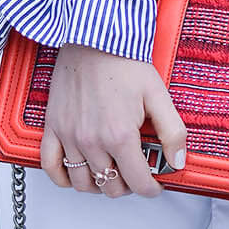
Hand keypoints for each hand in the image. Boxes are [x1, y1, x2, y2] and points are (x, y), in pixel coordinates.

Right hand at [39, 44, 186, 197]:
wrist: (94, 39)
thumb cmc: (124, 63)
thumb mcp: (158, 96)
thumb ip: (172, 132)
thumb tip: (177, 162)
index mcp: (120, 135)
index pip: (138, 183)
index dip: (151, 189)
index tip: (155, 185)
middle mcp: (92, 141)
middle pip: (110, 187)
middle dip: (127, 185)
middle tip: (135, 172)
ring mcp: (69, 136)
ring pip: (83, 183)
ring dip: (99, 183)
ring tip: (111, 171)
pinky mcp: (53, 128)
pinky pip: (50, 167)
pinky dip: (63, 177)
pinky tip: (78, 172)